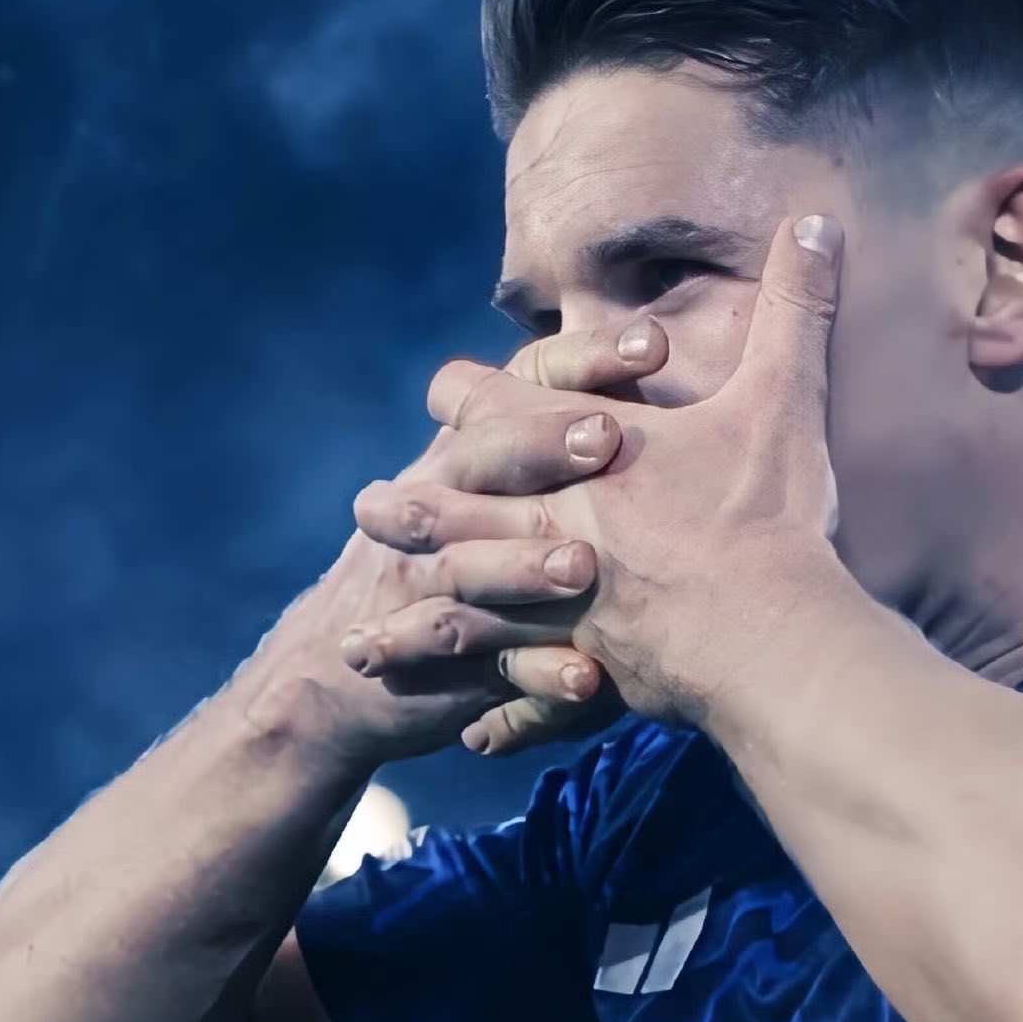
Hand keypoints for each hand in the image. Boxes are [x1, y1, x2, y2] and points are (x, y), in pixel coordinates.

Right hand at [253, 315, 668, 767]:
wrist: (336, 667)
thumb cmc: (453, 554)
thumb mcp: (481, 484)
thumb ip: (559, 436)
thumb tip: (685, 372)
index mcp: (465, 449)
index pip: (518, 382)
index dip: (580, 359)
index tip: (655, 342)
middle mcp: (436, 500)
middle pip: (482, 458)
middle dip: (541, 442)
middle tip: (608, 437)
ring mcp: (427, 581)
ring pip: (471, 566)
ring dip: (524, 566)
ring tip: (583, 568)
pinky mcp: (435, 659)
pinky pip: (488, 666)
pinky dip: (537, 677)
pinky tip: (588, 679)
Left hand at [346, 215, 845, 751]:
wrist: (766, 633)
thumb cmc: (766, 514)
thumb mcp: (784, 397)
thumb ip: (796, 307)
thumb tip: (816, 218)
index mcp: (575, 451)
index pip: (495, 407)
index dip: (469, 400)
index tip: (445, 396)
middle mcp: (545, 521)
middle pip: (452, 505)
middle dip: (412, 507)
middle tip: (369, 510)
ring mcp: (552, 600)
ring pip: (462, 603)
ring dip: (416, 613)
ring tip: (368, 627)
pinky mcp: (574, 667)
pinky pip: (517, 692)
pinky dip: (494, 711)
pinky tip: (470, 733)